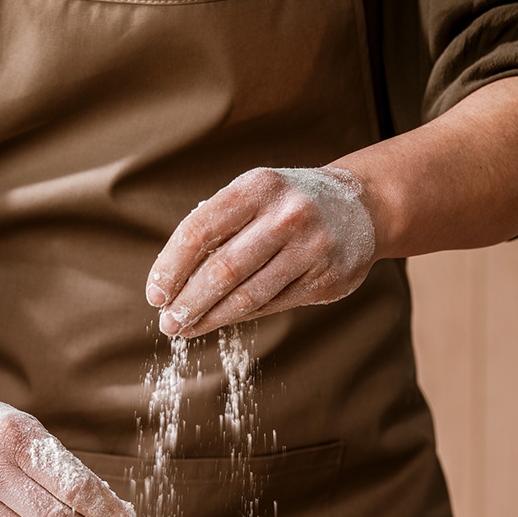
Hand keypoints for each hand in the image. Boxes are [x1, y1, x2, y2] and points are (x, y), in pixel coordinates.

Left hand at [146, 166, 375, 337]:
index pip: (200, 230)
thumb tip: (171, 283)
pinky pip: (272, 305)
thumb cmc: (287, 206)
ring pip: (248, 296)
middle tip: (168, 323)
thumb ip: (217, 229)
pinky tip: (220, 320)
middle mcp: (287, 215)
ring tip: (186, 329)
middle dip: (189, 302)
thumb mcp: (254, 197)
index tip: (155, 294)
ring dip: (210, 318)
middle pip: (223, 270)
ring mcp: (310, 248)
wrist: (362, 206)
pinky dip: (240, 316)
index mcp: (258, 188)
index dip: (171, 267)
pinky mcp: (326, 278)